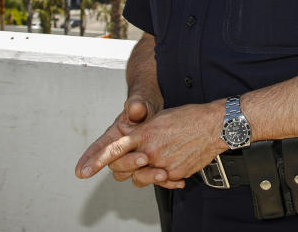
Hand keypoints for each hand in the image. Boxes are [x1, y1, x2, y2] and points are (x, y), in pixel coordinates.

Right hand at [75, 95, 157, 179]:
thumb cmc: (143, 105)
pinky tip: (174, 182)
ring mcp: (134, 158)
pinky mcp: (147, 165)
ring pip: (133, 174)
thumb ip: (136, 106)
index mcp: (115, 135)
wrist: (159, 113)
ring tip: (162, 174)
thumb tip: (134, 108)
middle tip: (143, 159)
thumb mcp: (139, 103)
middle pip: (117, 164)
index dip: (89, 159)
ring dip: (146, 175)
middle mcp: (121, 150)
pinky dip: (161, 180)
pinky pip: (149, 176)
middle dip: (128, 163)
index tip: (80, 172)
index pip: (99, 148)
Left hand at [106, 102, 228, 188]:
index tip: (82, 171)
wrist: (215, 126)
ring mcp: (162, 164)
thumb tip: (125, 132)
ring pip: (141, 177)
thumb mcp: (160, 117)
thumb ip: (140, 128)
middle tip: (131, 160)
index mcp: (144, 133)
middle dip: (122, 167)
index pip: (114, 149)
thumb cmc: (189, 117)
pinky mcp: (174, 174)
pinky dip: (163, 175)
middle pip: (123, 168)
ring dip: (143, 172)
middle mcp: (150, 151)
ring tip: (153, 161)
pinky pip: (161, 181)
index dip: (96, 161)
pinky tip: (171, 165)